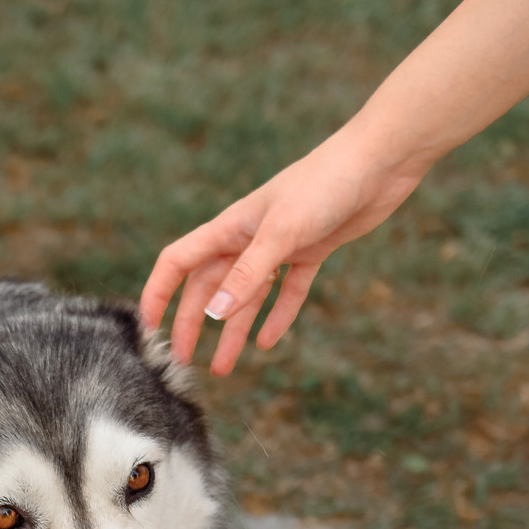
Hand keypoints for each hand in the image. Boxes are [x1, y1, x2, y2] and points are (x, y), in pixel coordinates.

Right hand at [141, 126, 430, 376]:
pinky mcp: (311, 250)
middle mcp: (248, 238)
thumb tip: (214, 313)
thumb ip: (247, 274)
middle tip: (185, 361)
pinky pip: (288, 291)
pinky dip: (278, 315)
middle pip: (209, 286)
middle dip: (194, 323)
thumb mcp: (281, 233)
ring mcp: (280, 246)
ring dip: (233, 330)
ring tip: (223, 367)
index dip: (159, 292)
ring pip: (247, 296)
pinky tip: (268, 342)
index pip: (179, 262)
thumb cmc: (323, 184)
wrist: (379, 161)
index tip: (149, 326)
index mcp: (230, 227)